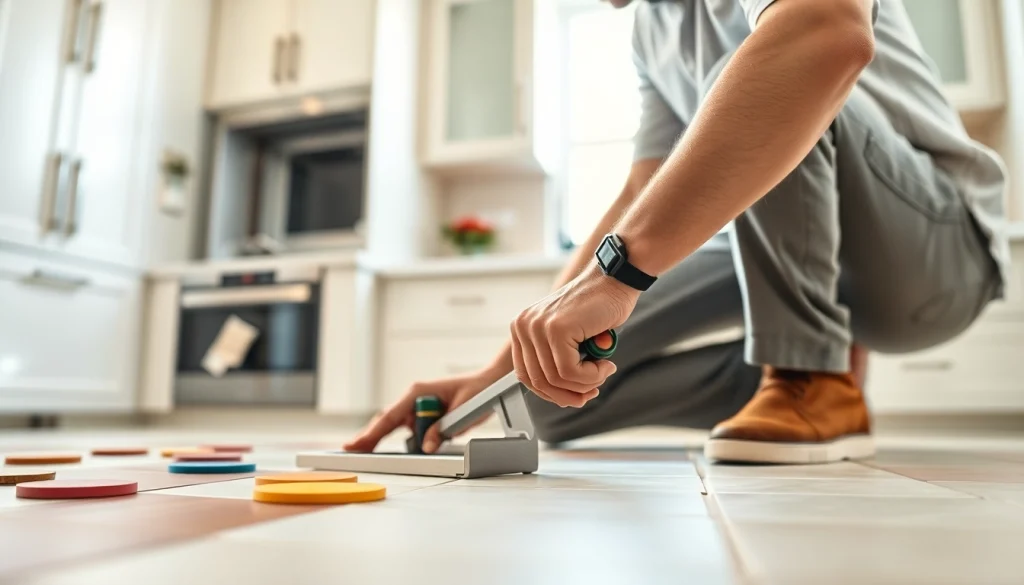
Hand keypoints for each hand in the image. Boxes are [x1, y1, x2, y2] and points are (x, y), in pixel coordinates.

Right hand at [343, 365, 506, 453]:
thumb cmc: (476, 389)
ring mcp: (418, 406)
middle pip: (387, 422)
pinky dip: (414, 438)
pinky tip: (417, 439)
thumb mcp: (461, 411)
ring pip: (401, 428)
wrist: (489, 382)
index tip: (355, 445)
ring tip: (414, 436)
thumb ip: (442, 429)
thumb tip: (426, 446)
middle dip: (372, 437)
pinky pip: (414, 430)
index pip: (389, 416)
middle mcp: (413, 398)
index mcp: (417, 391)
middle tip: (353, 451)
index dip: (371, 433)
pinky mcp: (425, 414)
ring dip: (404, 438)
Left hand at [511, 263, 639, 407]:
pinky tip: (606, 364)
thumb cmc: (598, 308)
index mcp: (521, 328)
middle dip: (568, 395)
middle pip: (539, 381)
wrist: (616, 279)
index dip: (552, 393)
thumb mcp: (568, 338)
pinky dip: (592, 376)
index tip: (575, 395)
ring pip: (556, 379)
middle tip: (592, 392)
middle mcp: (523, 326)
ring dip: (585, 384)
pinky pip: (570, 371)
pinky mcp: (556, 329)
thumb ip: (557, 360)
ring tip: (603, 371)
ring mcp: (537, 326)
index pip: (527, 376)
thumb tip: (561, 398)